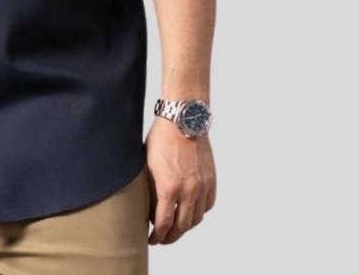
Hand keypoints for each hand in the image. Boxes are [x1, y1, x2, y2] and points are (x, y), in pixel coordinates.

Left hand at [144, 117, 215, 244]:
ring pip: (196, 218)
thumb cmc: (160, 139)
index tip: (152, 239)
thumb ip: (150, 190)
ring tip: (177, 226)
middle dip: (171, 236)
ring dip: (186, 226)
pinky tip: (191, 211)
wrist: (182, 119)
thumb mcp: (147, 165)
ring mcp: (202, 185)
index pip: (164, 223)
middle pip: (182, 226)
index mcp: (168, 187)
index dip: (157, 236)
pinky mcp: (211, 179)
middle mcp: (188, 190)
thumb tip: (149, 210)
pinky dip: (199, 211)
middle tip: (163, 238)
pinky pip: (207, 205)